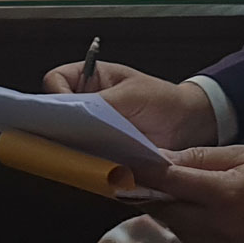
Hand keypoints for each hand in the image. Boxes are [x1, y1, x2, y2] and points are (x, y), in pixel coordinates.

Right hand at [39, 59, 218, 150]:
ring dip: (75, 146)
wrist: (188, 125)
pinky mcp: (100, 153)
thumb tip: (75, 113)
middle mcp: (84, 104)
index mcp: (88, 79)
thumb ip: (103, 102)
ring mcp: (90, 130)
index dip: (55, 94)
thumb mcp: (132, 95)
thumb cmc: (162, 99)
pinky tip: (100, 163)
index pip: (55, 81)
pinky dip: (90, 162)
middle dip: (60, 125)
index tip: (65, 109)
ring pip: (67, 139)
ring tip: (89, 151)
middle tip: (71, 136)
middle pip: (55, 114)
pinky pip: (85, 158)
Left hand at [148, 146, 243, 242]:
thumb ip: (202, 159)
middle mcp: (218, 227)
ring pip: (177, 231)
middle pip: (166, 211)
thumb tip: (162, 159)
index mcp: (224, 194)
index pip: (170, 183)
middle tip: (150, 181)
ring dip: (174, 214)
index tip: (125, 166)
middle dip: (155, 196)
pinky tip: (208, 218)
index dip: (144, 174)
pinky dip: (191, 232)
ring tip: (189, 197)